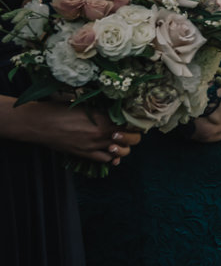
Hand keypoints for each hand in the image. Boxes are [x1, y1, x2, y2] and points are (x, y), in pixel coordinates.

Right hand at [6, 101, 141, 164]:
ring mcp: (92, 146)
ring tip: (119, 142)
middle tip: (130, 132)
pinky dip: (111, 157)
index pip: (131, 124)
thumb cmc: (59, 109)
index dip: (136, 123)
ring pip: (120, 152)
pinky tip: (111, 153)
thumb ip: (103, 111)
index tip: (136, 120)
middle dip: (134, 136)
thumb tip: (117, 112)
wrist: (38, 123)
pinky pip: (104, 160)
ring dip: (123, 148)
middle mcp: (101, 134)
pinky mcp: (83, 154)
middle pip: (132, 139)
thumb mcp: (85, 105)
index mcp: (103, 118)